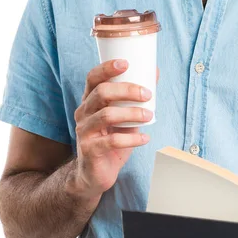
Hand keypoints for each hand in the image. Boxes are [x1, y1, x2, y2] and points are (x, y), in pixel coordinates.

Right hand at [71, 59, 156, 199]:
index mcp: (89, 102)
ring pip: (107, 115)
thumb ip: (135, 100)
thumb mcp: (124, 118)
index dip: (107, 68)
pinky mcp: (90, 150)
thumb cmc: (111, 141)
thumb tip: (154, 73)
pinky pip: (112, 141)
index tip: (126, 63)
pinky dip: (132, 139)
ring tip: (150, 116)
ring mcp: (84, 132)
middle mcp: (83, 113)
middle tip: (147, 94)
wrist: (95, 174)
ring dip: (132, 114)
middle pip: (101, 93)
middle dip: (127, 90)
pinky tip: (145, 138)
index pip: (92, 78)